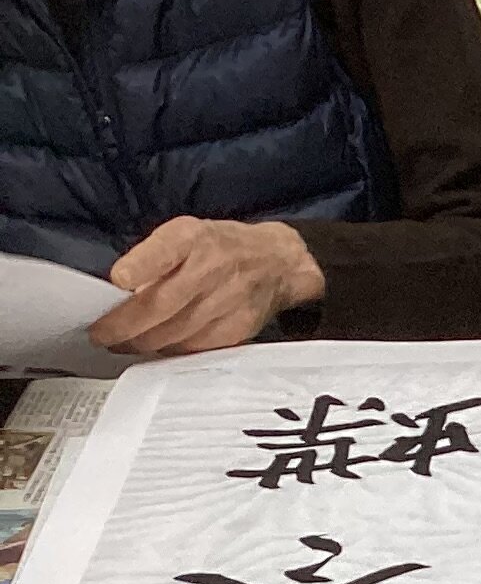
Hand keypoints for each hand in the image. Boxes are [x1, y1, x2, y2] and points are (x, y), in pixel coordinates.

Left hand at [91, 218, 321, 355]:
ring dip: (143, 342)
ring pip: (175, 331)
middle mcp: (211, 269)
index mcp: (193, 238)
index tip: (117, 280)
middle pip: (162, 304)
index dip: (141, 266)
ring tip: (120, 344)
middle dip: (126, 324)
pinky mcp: (237, 328)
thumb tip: (121, 289)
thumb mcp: (184, 233)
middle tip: (101, 335)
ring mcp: (227, 302)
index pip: (165, 251)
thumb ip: (155, 256)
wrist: (276, 264)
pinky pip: (196, 346)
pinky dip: (171, 350)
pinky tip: (155, 348)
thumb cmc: (219, 247)